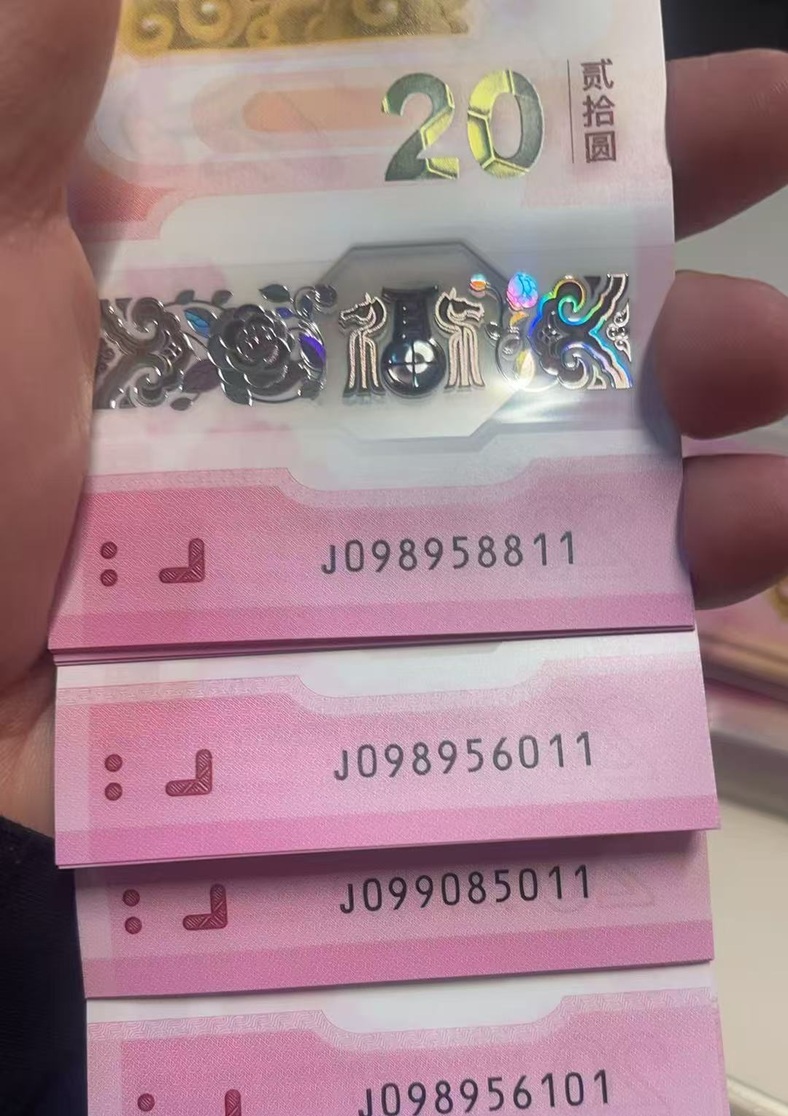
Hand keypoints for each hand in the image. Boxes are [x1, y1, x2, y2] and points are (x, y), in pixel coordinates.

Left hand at [1, 13, 787, 833]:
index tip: (721, 107)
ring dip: (696, 463)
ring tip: (773, 431)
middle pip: (537, 359)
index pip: (453, 202)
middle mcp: (324, 424)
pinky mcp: (372, 692)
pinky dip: (649, 625)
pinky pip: (539, 659)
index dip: (588, 152)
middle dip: (675, 322)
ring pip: (563, 508)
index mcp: (251, 300)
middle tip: (764, 328)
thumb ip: (39, 80)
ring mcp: (360, 568)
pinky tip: (744, 553)